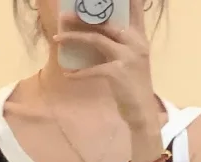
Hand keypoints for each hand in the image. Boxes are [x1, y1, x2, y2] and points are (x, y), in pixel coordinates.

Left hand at [55, 0, 160, 132]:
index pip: (133, 10)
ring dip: (74, 38)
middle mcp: (135, 42)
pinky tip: (68, 74)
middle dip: (82, 18)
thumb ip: (120, 44)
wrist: (142, 112)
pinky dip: (79, 73)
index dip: (122, 1)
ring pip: (96, 40)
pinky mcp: (118, 73)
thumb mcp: (132, 59)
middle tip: (64, 16)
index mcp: (139, 37)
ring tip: (58, 38)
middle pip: (105, 23)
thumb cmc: (133, 86)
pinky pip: (93, 69)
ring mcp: (127, 57)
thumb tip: (96, 34)